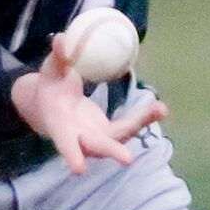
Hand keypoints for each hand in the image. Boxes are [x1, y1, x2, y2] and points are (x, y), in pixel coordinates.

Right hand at [10, 43, 167, 175]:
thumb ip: (58, 58)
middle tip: (126, 159)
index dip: (71, 154)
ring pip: (118, 137)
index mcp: (60, 125)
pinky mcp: (109, 133)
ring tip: (159, 109)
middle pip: (96, 147)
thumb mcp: (50, 70)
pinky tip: (160, 108)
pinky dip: (143, 117)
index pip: (64, 143)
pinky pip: (128, 127)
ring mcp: (95, 138)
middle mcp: (79, 137)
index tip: (79, 170)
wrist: (52, 105)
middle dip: (111, 151)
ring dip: (138, 125)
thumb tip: (62, 39)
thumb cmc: (50, 85)